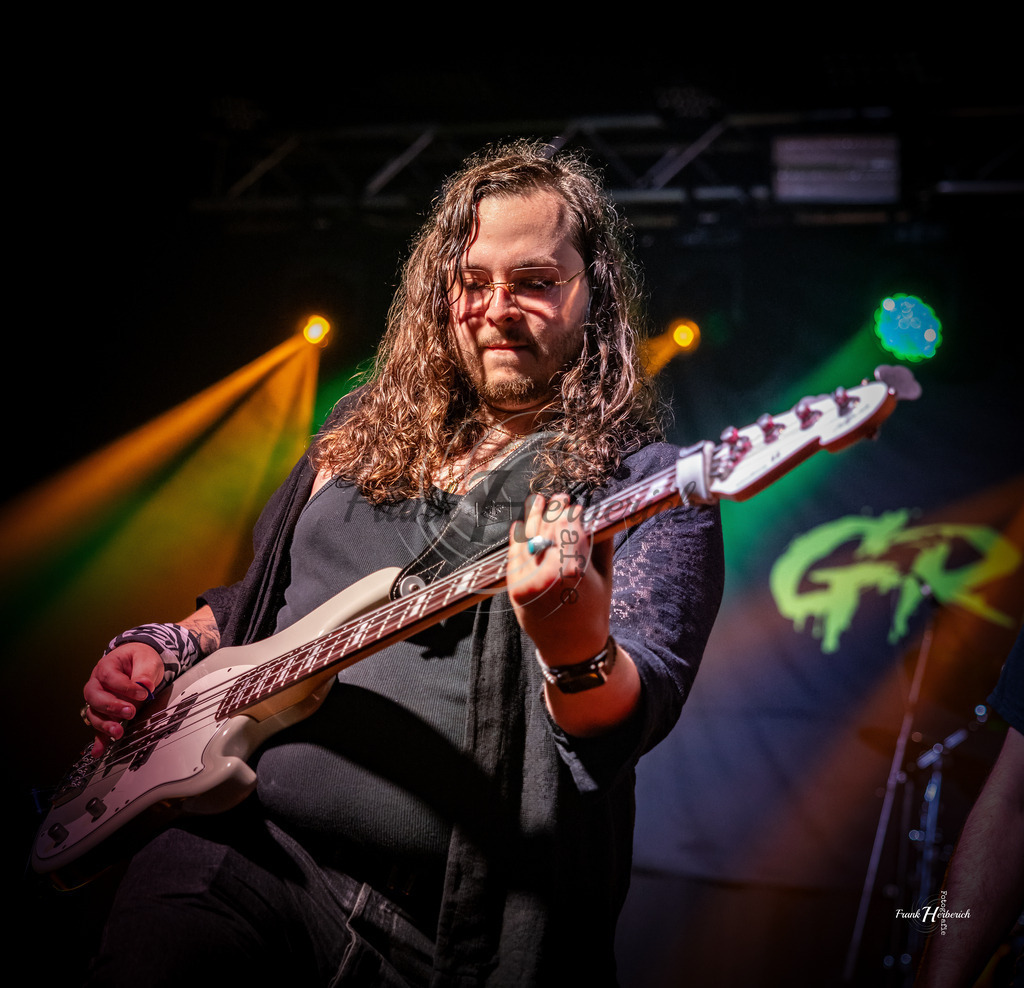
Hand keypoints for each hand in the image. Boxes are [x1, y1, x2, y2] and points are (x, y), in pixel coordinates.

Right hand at [82, 644, 162, 756]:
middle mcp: (97, 684)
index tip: (143, 693)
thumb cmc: (138, 658)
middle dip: (112, 706)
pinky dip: (99, 739)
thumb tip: (145, 684)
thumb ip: (145, 671)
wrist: (137, 661)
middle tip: (129, 711)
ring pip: (95, 713)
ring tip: (118, 732)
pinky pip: (98, 727)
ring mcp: (99, 699)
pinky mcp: (105, 713)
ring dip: (105, 724)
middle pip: (95, 697)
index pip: (110, 677)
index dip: (125, 686)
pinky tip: (99, 751)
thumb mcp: (146, 659)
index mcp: (106, 667)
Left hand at [507, 493, 639, 735]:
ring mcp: (526, 581)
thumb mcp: (605, 576)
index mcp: (573, 571)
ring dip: (533, 517)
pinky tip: (520, 524)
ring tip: (539, 501)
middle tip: (560, 497)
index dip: (573, 514)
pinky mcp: (514, 588)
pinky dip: (517, 538)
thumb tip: (600, 514)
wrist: (571, 648)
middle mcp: (547, 574)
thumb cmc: (593, 611)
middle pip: (548, 530)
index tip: (577, 505)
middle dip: (555, 511)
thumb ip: (600, 543)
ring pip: (528, 539)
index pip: (570, 529)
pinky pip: (514, 556)